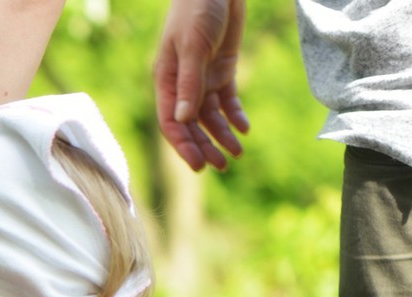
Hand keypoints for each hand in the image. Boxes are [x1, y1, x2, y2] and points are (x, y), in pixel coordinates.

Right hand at [153, 0, 247, 171]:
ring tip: (237, 153)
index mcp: (167, 81)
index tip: (199, 165)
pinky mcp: (222, 69)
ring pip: (211, 116)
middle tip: (222, 166)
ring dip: (222, 135)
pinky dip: (235, 115)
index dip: (184, 146)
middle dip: (205, 146)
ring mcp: (203, 78)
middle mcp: (183, 85)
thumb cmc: (197, 10)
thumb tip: (183, 120)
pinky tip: (244, 128)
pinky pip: (227, 100)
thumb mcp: (193, 46)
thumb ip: (189, 82)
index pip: (171, 123)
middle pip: (191, 125)